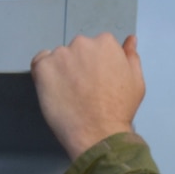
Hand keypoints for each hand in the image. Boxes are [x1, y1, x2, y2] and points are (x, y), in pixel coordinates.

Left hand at [31, 32, 144, 159]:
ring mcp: (61, 55)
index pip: (95, 47)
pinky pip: (39, 63)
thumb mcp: (135, 80)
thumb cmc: (119, 110)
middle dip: (77, 67)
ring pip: (57, 58)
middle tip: (81, 91)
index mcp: (105, 43)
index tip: (94, 83)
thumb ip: (130, 56)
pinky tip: (53, 90)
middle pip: (76, 51)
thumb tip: (130, 40)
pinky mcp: (43, 68)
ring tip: (68, 96)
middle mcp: (83, 43)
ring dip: (60, 72)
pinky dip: (43, 74)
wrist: (99, 133)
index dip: (94, 67)